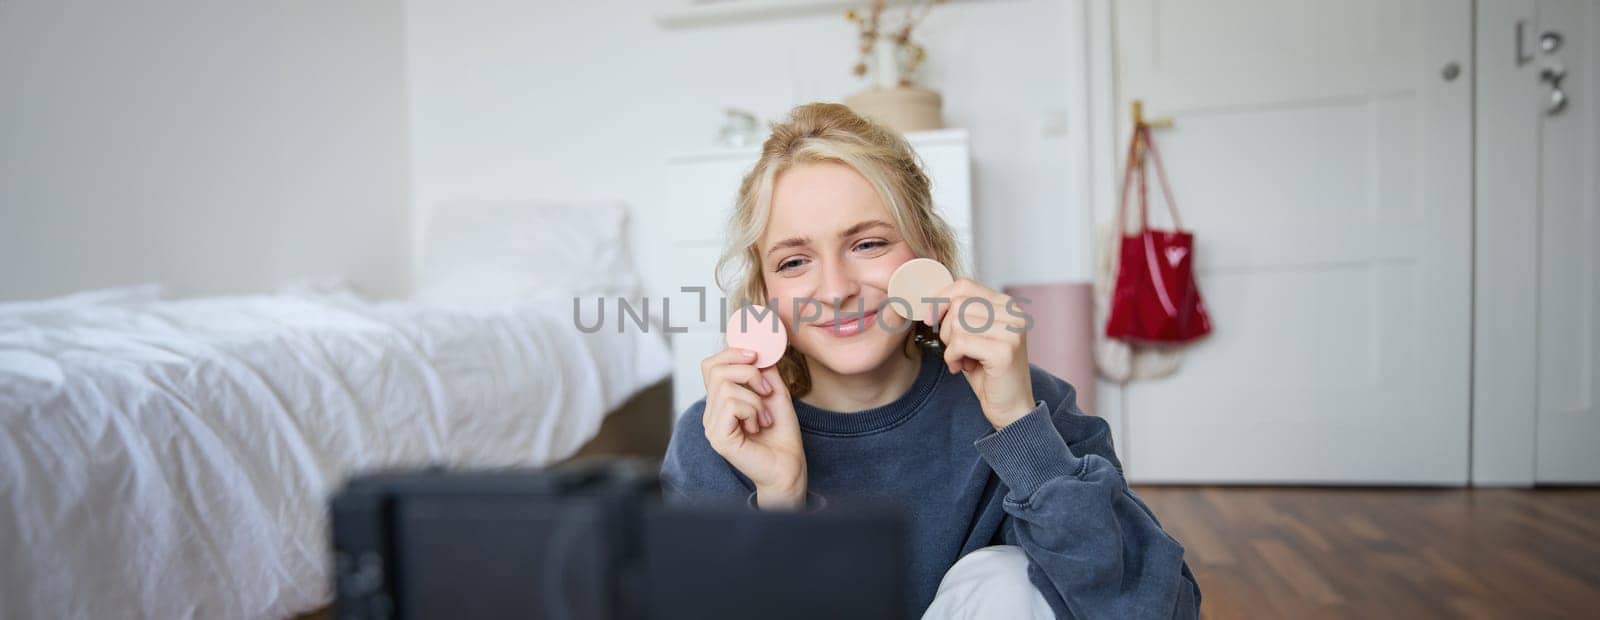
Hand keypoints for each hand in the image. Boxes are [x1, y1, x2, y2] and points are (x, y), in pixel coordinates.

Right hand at [700, 348, 807, 507]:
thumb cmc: (782, 435)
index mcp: (721, 401)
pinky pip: (731, 404)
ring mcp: (711, 425)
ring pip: (725, 386)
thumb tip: (758, 348)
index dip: (732, 353)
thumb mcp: (775, 393)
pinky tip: (758, 426)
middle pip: (714, 369)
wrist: (789, 466)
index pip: (711, 365)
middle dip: (747, 371)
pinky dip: (751, 409)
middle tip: (766, 390)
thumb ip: (763, 371)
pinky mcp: (718, 437)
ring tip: (764, 416)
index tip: (757, 356)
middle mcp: (711, 412)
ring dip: (754, 397)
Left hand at [925, 278, 1035, 429]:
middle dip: (946, 329)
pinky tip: (964, 368)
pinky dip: (953, 357)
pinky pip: (961, 343)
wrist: (1011, 408)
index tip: (930, 318)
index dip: (941, 299)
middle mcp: (1014, 314)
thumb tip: (931, 298)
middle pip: (958, 303)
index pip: (965, 285)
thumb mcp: (974, 336)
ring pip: (958, 323)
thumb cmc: (988, 372)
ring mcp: (1012, 331)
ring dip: (951, 346)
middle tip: (956, 350)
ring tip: (963, 360)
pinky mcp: (1005, 351)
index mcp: (1008, 305)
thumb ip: (961, 314)